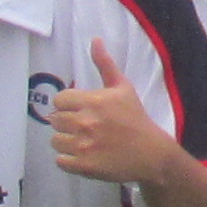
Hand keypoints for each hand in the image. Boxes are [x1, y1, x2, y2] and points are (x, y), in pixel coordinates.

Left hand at [48, 39, 176, 187]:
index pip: (59, 100)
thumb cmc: (136, 118)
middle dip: (67, 123)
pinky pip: (60, 161)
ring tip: (83, 142)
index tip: (80, 110)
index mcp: (93, 101)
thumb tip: (94, 40)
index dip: (68, 105)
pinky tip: (83, 156)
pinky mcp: (83, 166)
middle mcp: (85, 122)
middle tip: (84, 127)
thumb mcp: (123, 88)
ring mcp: (83, 146)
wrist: (151, 154)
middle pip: (55, 120)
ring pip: (55, 141)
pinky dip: (68, 160)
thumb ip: (105, 64)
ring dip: (66, 142)